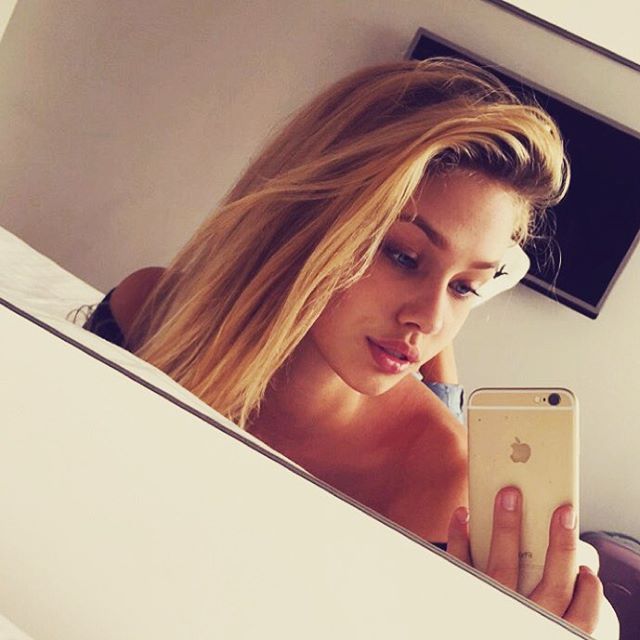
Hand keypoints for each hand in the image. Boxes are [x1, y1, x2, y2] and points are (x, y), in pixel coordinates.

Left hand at [446, 487, 602, 635]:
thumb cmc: (511, 615)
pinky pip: (460, 565)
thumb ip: (551, 595)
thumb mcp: (539, 618)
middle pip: (552, 586)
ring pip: (503, 568)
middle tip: (562, 512)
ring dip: (506, 527)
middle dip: (561, 546)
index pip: (582, 615)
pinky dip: (460, 537)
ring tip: (509, 496)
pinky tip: (464, 515)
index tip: (586, 564)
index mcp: (549, 629)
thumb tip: (564, 558)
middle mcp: (524, 620)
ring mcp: (492, 606)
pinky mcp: (461, 594)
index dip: (589, 590)